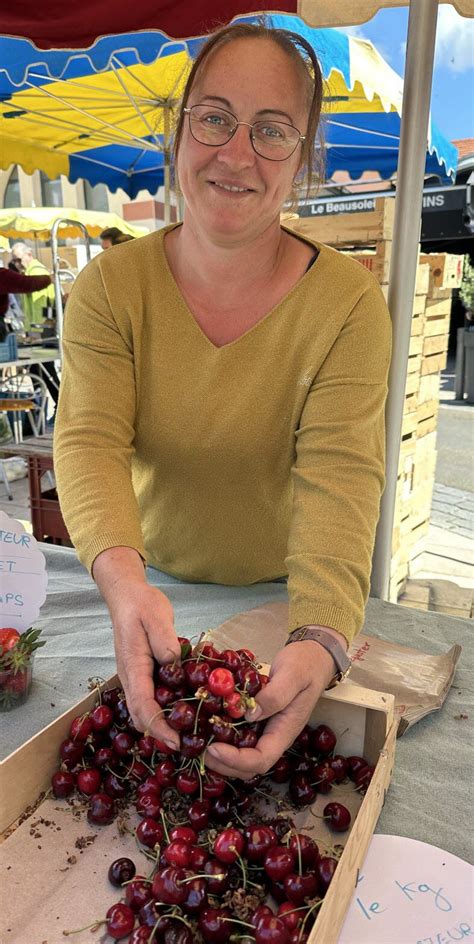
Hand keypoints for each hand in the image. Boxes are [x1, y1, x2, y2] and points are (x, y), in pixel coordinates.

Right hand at [93, 547, 181, 749]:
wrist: (127, 596)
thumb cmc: (142, 604)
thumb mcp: (156, 616)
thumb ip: (164, 640)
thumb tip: (174, 664)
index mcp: (133, 667)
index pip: (143, 705)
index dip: (159, 726)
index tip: (177, 742)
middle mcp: (131, 677)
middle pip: (141, 715)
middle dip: (161, 733)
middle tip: (188, 746)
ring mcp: (135, 677)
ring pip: (145, 710)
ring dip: (162, 725)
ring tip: (189, 735)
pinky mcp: (143, 674)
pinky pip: (151, 698)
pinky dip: (164, 710)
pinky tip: (185, 711)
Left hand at [204, 640, 335, 778]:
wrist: (314, 657)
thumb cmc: (306, 665)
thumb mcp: (293, 675)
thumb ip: (275, 695)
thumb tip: (249, 715)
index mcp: (285, 731)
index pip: (261, 760)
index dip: (236, 760)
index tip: (213, 748)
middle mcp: (274, 736)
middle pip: (248, 766)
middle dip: (223, 764)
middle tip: (198, 749)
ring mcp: (265, 729)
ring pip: (242, 755)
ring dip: (220, 756)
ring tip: (198, 742)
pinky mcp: (257, 720)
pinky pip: (239, 737)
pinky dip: (222, 737)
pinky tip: (206, 725)